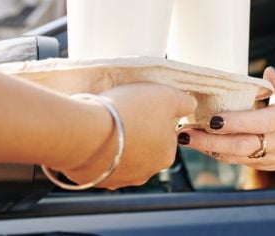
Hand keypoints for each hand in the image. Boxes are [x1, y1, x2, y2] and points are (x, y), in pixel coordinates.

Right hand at [62, 83, 196, 188]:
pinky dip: (96, 149)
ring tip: (105, 123)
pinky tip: (92, 135)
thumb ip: (184, 102)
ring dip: (116, 140)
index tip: (142, 106)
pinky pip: (98, 160)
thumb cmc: (130, 112)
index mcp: (166, 155)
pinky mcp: (93, 179)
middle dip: (136, 129)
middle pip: (145, 145)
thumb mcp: (167, 97)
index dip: (155, 115)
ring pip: (121, 154)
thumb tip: (190, 104)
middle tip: (123, 112)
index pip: (167, 132)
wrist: (84, 131)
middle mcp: (145, 173)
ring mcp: (117, 179)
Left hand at [179, 67, 274, 171]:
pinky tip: (198, 143)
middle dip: (211, 141)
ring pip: (234, 156)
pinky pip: (234, 160)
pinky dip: (215, 152)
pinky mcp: (259, 165)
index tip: (214, 119)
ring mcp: (267, 157)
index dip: (236, 123)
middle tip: (186, 133)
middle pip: (241, 146)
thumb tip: (271, 73)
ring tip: (185, 138)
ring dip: (207, 149)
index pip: (259, 123)